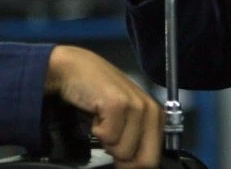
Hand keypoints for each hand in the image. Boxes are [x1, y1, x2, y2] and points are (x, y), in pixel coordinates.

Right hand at [45, 45, 162, 168]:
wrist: (74, 70)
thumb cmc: (98, 95)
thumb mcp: (124, 120)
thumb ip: (135, 142)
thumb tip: (134, 168)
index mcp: (156, 116)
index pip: (152, 160)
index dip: (132, 164)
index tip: (119, 155)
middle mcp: (151, 110)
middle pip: (142, 161)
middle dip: (121, 156)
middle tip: (110, 134)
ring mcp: (136, 106)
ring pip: (123, 151)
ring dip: (106, 140)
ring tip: (102, 118)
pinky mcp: (118, 104)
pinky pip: (108, 138)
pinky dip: (95, 130)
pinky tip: (96, 112)